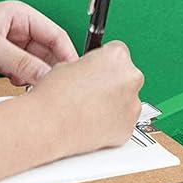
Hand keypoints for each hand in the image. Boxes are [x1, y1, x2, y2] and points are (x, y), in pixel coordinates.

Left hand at [0, 2, 78, 85]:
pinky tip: (17, 90)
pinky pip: (17, 75)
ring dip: (34, 78)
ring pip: (32, 66)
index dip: (66, 55)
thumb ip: (20, 61)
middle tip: (54, 90)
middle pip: (46, 53)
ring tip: (35, 92)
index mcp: (20, 16)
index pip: (54, 34)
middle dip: (50, 69)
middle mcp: (16, 31)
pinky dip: (20, 83)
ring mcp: (5, 48)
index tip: (72, 77)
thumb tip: (46, 76)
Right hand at [31, 42, 144, 156]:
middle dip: (113, 83)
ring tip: (90, 110)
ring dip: (114, 103)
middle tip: (92, 92)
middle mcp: (131, 78)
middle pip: (127, 76)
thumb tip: (92, 72)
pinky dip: (113, 123)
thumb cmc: (55, 96)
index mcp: (117, 56)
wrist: (50, 126)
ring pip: (127, 100)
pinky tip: (93, 123)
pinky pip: (124, 122)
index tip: (97, 71)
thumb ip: (90, 65)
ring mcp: (132, 105)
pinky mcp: (129, 128)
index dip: (104, 63)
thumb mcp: (69, 65)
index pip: (118, 53)